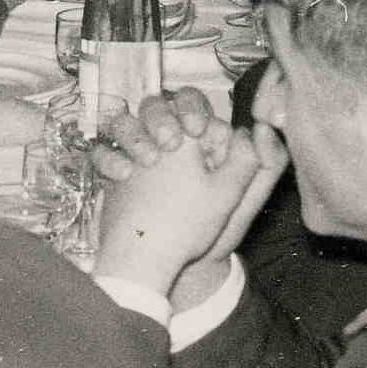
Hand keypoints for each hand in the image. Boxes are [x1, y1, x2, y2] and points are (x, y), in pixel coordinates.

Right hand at [92, 89, 286, 297]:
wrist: (164, 264)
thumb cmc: (206, 231)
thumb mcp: (239, 202)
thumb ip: (265, 164)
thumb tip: (260, 127)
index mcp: (195, 140)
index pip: (192, 103)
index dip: (192, 110)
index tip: (196, 130)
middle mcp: (164, 141)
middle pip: (154, 104)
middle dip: (160, 116)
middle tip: (169, 142)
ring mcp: (135, 154)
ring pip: (124, 122)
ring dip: (133, 133)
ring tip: (146, 160)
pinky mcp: (114, 171)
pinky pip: (101, 151)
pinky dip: (108, 158)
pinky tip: (123, 175)